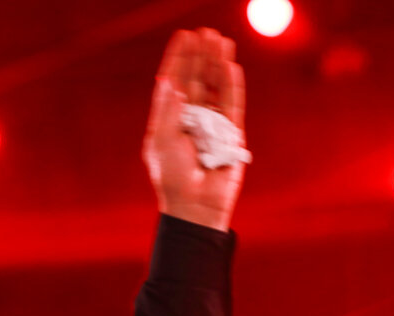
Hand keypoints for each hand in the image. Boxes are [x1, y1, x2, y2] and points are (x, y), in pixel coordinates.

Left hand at [142, 28, 246, 231]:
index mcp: (170, 119)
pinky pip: (232, 104)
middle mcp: (191, 118)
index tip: (184, 36)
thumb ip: (168, 109)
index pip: (174, 81)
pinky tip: (230, 67)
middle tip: (205, 32)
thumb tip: (172, 81)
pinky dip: (231, 86)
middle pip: (197, 79)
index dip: (179, 59)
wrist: (195, 204)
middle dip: (201, 56)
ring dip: (217, 64)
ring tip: (220, 41)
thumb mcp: (161, 140)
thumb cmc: (172, 176)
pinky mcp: (231, 134)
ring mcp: (212, 125)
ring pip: (216, 87)